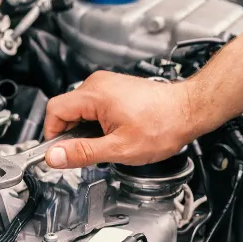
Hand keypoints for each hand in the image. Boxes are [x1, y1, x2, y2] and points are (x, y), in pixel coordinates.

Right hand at [44, 72, 196, 168]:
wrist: (189, 111)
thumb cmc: (163, 125)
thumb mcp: (119, 148)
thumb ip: (82, 153)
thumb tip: (54, 157)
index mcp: (94, 94)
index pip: (54, 111)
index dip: (53, 135)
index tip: (61, 152)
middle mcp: (97, 84)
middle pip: (65, 110)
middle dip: (71, 134)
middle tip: (87, 152)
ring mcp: (107, 84)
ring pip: (79, 110)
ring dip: (85, 130)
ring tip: (106, 142)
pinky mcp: (115, 89)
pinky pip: (93, 106)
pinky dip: (96, 123)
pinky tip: (114, 133)